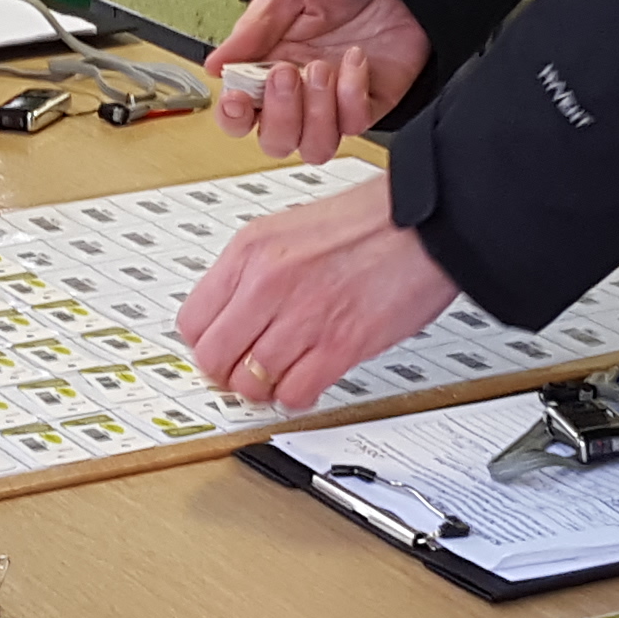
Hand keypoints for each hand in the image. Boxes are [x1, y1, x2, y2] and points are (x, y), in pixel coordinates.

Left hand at [178, 181, 464, 410]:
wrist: (425, 221)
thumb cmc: (370, 221)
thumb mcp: (289, 229)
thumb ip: (254, 272)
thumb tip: (231, 317)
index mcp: (250, 250)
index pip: (192, 321)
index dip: (207, 342)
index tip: (223, 348)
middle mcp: (268, 283)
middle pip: (213, 359)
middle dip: (227, 373)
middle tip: (246, 371)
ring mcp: (302, 317)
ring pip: (249, 384)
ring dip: (264, 388)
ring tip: (283, 375)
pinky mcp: (339, 345)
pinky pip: (294, 394)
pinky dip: (298, 396)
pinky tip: (310, 380)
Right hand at [207, 0, 427, 165]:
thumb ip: (253, 28)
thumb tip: (215, 65)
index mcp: (269, 63)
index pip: (241, 112)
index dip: (234, 117)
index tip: (238, 99)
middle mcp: (301, 90)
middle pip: (276, 140)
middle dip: (279, 115)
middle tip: (286, 73)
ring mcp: (336, 99)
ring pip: (315, 146)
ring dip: (315, 114)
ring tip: (321, 69)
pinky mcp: (371, 100)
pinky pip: (356, 123)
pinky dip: (352, 96)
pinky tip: (354, 59)